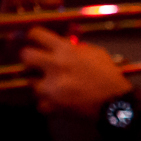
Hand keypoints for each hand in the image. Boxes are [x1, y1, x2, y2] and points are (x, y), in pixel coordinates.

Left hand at [18, 27, 132, 120]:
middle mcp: (55, 66)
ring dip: (40, 84)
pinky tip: (57, 102)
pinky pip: (40, 104)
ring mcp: (51, 87)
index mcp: (65, 50)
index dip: (34, 37)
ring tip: (52, 86)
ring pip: (31, 83)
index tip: (35, 40)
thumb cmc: (109, 75)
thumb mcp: (96, 53)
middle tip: (37, 64)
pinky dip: (48, 104)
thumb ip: (77, 47)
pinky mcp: (52, 106)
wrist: (115, 103)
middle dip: (30, 59)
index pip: (36, 34)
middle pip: (25, 56)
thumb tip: (64, 42)